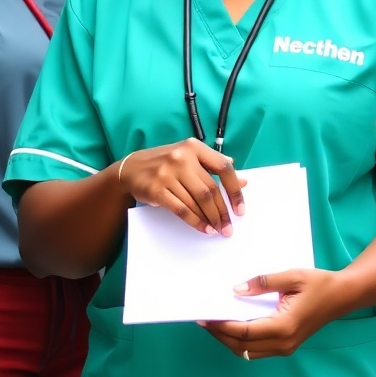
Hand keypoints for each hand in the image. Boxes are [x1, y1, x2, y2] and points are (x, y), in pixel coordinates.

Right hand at [118, 138, 245, 235]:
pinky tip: (203, 229)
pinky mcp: (157, 189)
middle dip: (222, 212)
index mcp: (194, 147)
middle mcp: (181, 157)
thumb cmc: (166, 163)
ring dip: (210, 219)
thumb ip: (214, 167)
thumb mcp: (190, 157)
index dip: (234, 190)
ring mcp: (168, 173)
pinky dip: (195, 222)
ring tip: (217, 230)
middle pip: (210, 189)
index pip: (223, 168)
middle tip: (228, 227)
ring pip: (197, 201)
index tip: (240, 209)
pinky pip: (181, 209)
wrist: (131, 168)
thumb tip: (244, 180)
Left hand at [199, 269, 344, 358]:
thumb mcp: (291, 276)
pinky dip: (241, 342)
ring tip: (213, 324)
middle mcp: (283, 343)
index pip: (244, 332)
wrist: (342, 296)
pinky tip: (232, 327)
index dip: (221, 326)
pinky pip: (257, 350)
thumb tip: (236, 290)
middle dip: (220, 335)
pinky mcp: (286, 346)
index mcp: (284, 326)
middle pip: (242, 346)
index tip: (204, 317)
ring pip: (248, 352)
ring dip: (229, 341)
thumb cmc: (318, 283)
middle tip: (202, 321)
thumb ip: (263, 283)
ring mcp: (285, 347)